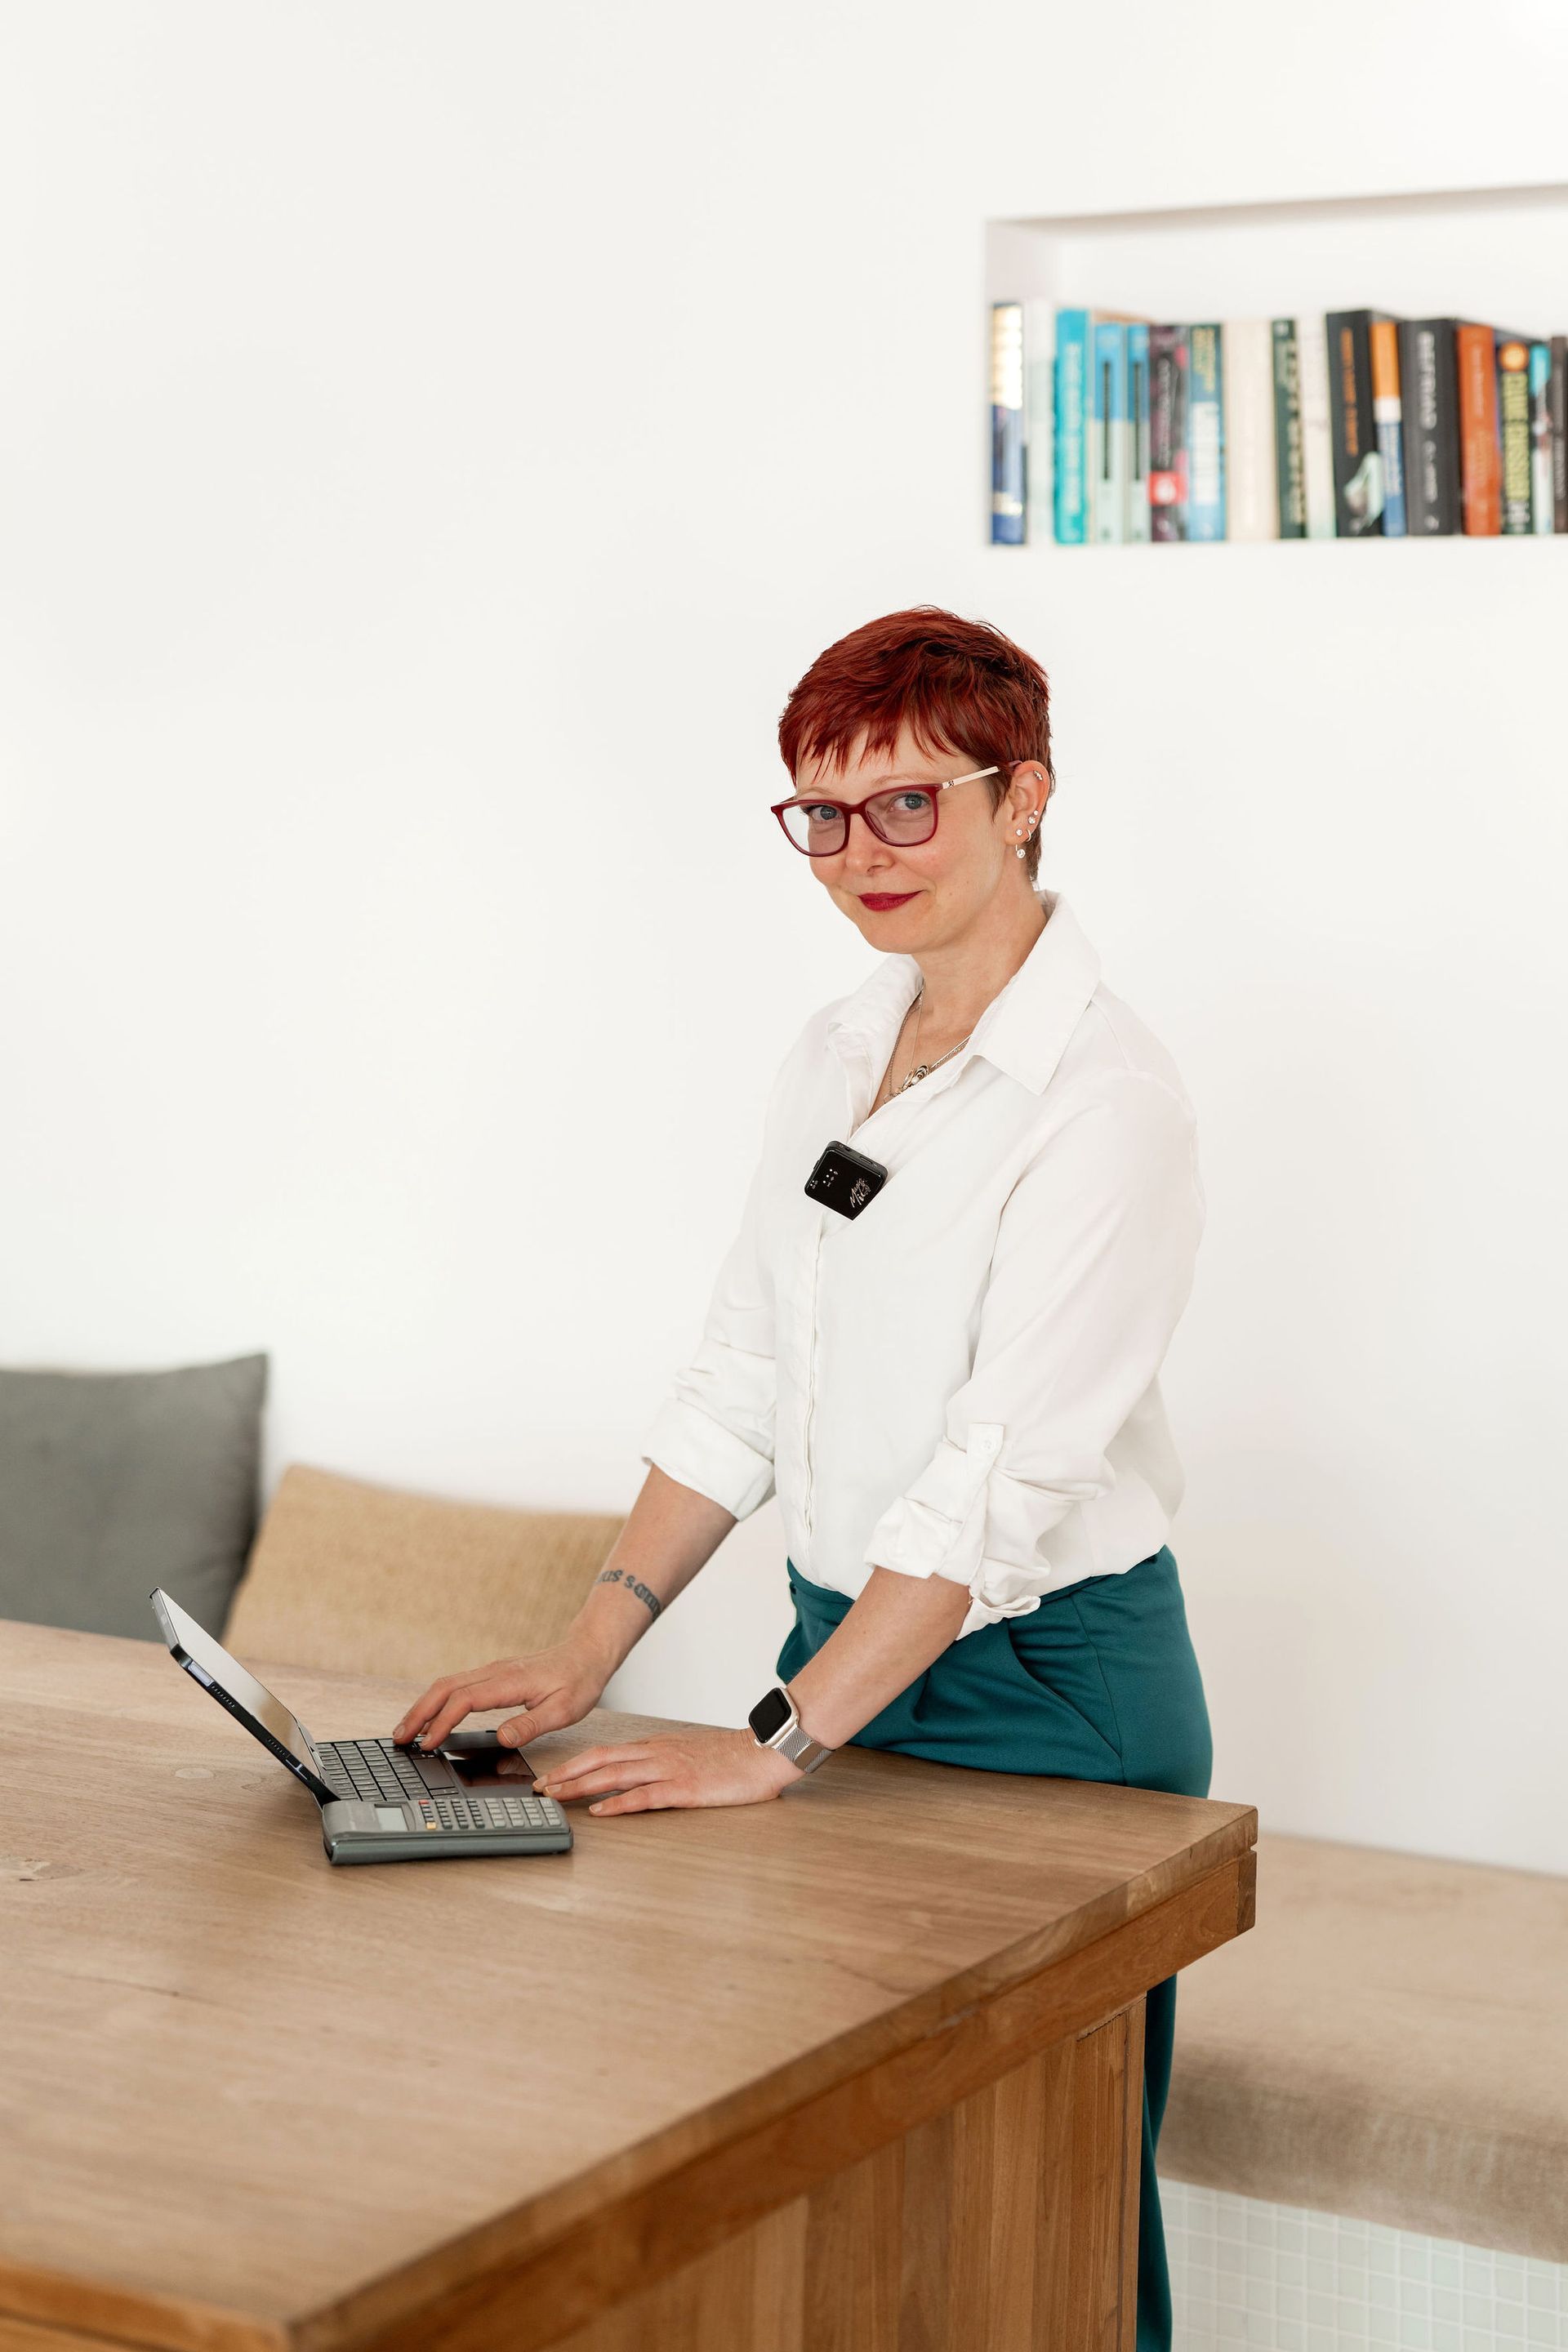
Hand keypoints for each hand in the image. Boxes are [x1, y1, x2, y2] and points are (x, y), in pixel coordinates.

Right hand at [393, 1638, 611, 1753]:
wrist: (588, 1653)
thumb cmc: (579, 1681)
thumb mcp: (564, 1710)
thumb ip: (531, 1724)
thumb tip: (501, 1738)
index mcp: (509, 1681)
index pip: (464, 1700)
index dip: (442, 1722)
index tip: (428, 1744)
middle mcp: (495, 1672)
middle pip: (444, 1687)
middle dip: (419, 1712)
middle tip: (400, 1738)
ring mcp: (492, 1672)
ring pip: (447, 1684)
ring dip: (424, 1706)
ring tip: (407, 1731)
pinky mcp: (494, 1676)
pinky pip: (458, 1686)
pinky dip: (438, 1701)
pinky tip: (433, 1718)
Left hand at [533, 1726, 803, 1815]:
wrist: (765, 1752)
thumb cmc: (731, 1757)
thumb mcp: (689, 1754)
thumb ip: (663, 1762)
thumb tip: (636, 1777)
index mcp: (657, 1746)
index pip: (606, 1752)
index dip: (574, 1764)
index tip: (550, 1776)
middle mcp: (657, 1754)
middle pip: (601, 1760)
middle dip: (566, 1774)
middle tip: (539, 1788)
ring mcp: (670, 1770)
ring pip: (615, 1775)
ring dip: (581, 1787)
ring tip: (556, 1797)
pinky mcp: (685, 1788)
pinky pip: (645, 1796)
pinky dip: (619, 1803)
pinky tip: (601, 1811)